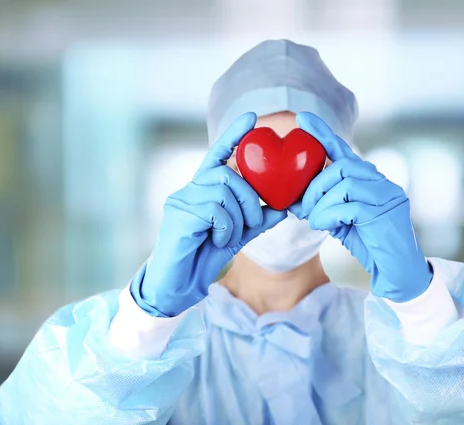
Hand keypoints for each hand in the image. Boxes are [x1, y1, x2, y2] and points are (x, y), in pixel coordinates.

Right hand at [131, 113, 286, 316]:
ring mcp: (182, 199)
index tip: (252, 117)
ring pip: (224, 191)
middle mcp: (190, 189)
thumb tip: (284, 207)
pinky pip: (215, 209)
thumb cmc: (205, 255)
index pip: (219, 154)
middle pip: (228, 174)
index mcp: (204, 189)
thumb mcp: (238, 234)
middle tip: (253, 221)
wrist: (179, 284)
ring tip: (230, 236)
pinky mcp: (179, 214)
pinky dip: (226, 227)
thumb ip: (258, 220)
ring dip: (238, 216)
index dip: (234, 135)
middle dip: (250, 197)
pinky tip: (219, 240)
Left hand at [289, 112, 431, 301]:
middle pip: (341, 166)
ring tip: (313, 221)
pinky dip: (329, 215)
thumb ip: (329, 205)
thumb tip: (299, 200)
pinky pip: (349, 206)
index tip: (303, 119)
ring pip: (344, 184)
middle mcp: (382, 183)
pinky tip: (324, 227)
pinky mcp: (386, 213)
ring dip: (321, 203)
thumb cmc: (370, 247)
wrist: (399, 274)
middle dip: (315, 185)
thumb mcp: (344, 222)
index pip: (345, 152)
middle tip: (303, 207)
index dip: (323, 134)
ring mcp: (388, 196)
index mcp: (371, 181)